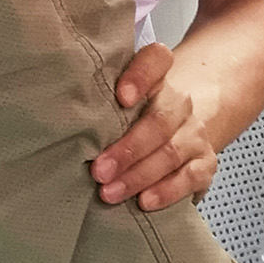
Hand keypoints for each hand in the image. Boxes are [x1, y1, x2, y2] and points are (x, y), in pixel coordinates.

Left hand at [90, 42, 219, 211]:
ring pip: (171, 152)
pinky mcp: (204, 163)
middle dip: (128, 149)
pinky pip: (190, 177)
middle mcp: (180, 103)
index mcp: (159, 77)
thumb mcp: (122, 98)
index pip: (156, 61)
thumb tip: (59, 120)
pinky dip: (167, 191)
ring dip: (139, 175)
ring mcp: (194, 134)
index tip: (121, 96)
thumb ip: (100, 101)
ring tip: (110, 192)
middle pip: (159, 120)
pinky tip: (145, 201)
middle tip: (99, 170)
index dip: (141, 76)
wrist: (189, 121)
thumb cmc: (141, 114)